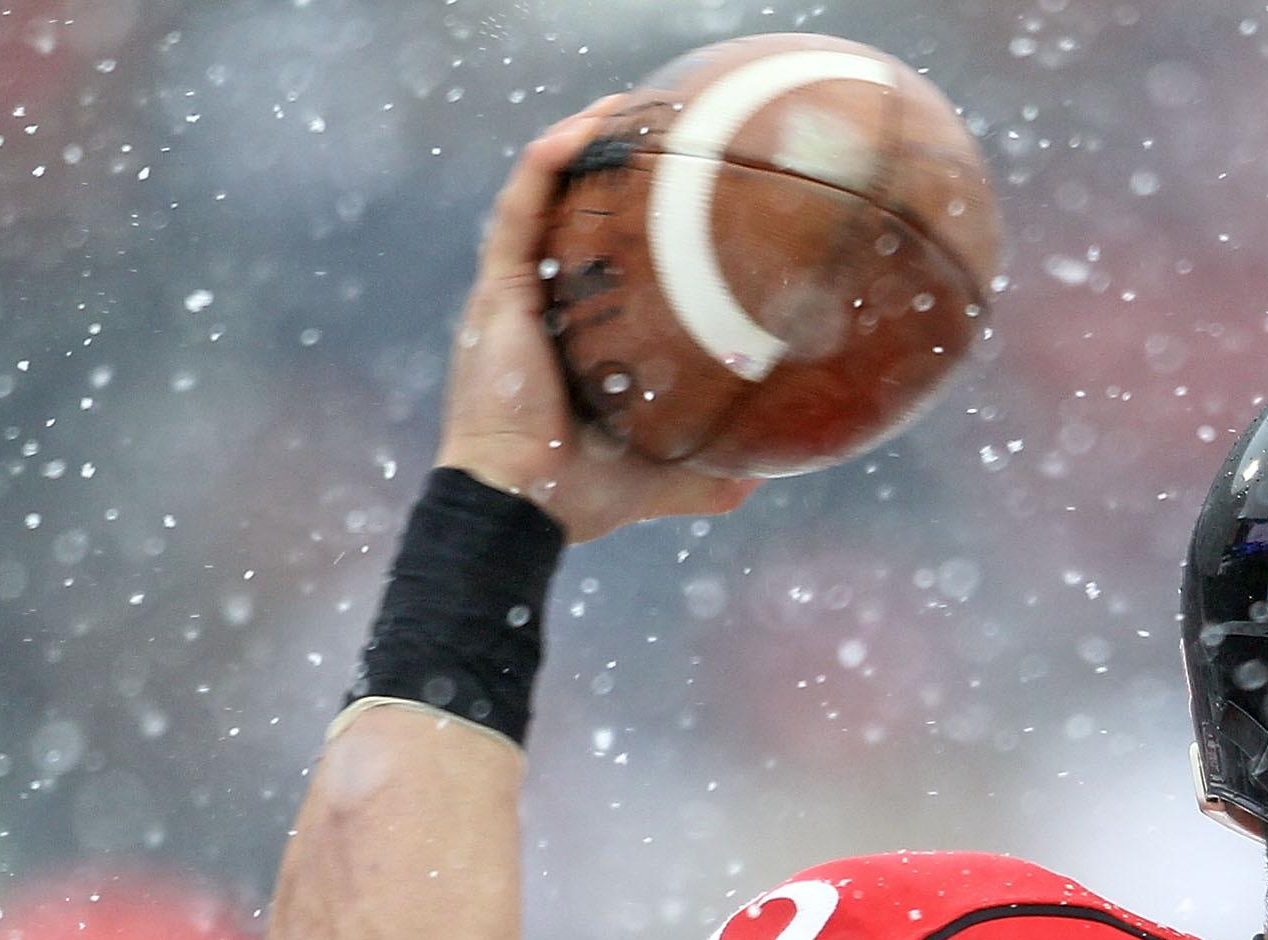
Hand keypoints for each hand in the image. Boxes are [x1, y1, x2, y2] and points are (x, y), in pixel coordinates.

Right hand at [435, 100, 759, 542]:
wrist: (522, 507)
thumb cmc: (582, 496)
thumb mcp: (665, 477)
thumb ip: (712, 473)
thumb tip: (769, 472)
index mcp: (572, 338)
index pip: (599, 264)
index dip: (629, 225)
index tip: (678, 195)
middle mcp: (540, 306)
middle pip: (570, 216)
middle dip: (606, 166)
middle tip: (659, 129)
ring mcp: (514, 294)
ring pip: (543, 194)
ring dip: (580, 142)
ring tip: (625, 105)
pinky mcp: (498, 290)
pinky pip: (521, 204)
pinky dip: (550, 160)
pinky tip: (588, 125)